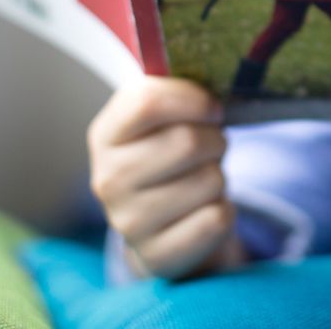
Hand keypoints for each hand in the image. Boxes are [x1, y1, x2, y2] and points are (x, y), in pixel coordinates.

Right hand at [87, 77, 244, 278]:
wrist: (160, 223)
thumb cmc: (168, 153)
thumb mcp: (163, 119)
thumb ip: (176, 93)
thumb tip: (214, 74)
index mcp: (106, 134)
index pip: (147, 101)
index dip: (193, 100)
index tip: (210, 108)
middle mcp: (107, 179)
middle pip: (188, 142)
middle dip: (215, 139)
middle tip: (210, 146)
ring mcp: (128, 223)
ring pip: (210, 180)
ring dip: (219, 175)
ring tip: (201, 179)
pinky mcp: (158, 256)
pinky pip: (218, 218)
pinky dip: (225, 210)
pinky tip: (202, 210)